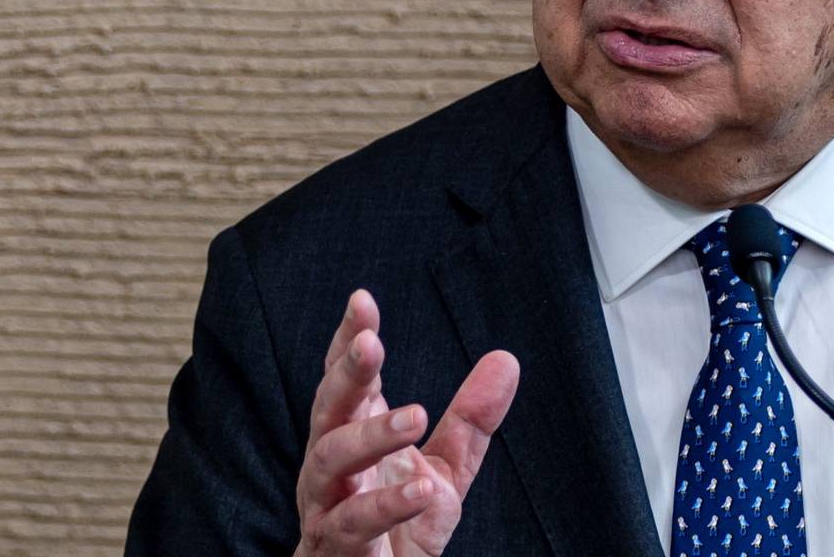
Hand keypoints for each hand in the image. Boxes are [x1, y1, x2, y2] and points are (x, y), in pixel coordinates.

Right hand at [292, 290, 519, 556]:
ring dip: (370, 433)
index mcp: (353, 436)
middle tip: (371, 343)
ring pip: (331, 459)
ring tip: (415, 416)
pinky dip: (386, 504)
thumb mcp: (445, 472)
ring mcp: (327, 506)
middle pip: (327, 408)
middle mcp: (331, 465)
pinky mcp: (335, 549)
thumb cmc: (397, 534)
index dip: (348, 340)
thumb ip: (470, 420)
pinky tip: (421, 490)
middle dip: (347, 373)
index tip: (362, 302)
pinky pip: (353, 523)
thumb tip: (506, 360)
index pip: (345, 379)